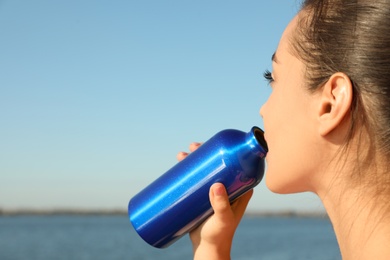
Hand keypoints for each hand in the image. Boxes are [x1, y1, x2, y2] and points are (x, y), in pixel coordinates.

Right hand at [177, 143, 253, 259]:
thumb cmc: (220, 235)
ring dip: (194, 160)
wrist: (208, 249)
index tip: (209, 144)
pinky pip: (197, 181)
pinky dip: (189, 172)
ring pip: (205, 171)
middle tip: (191, 148)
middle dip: (204, 152)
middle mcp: (230, 187)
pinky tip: (179, 167)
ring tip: (180, 156)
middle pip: (218, 163)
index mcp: (240, 188)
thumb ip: (222, 204)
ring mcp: (216, 192)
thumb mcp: (223, 219)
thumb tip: (216, 185)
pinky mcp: (204, 198)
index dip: (224, 150)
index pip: (235, 162)